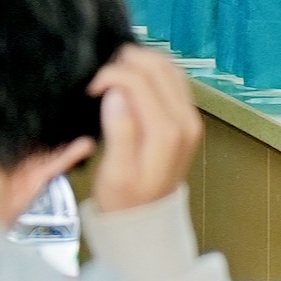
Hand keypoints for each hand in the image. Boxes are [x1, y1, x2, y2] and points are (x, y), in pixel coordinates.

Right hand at [86, 43, 202, 214]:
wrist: (147, 218)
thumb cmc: (124, 198)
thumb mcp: (115, 172)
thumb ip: (119, 131)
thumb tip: (115, 94)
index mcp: (166, 132)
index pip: (140, 80)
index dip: (110, 74)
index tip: (90, 89)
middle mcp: (186, 120)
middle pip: (159, 66)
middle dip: (124, 62)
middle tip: (99, 77)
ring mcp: (190, 117)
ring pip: (169, 68)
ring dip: (139, 62)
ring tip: (112, 75)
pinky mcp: (186, 116)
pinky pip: (172, 79)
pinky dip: (150, 70)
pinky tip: (129, 80)